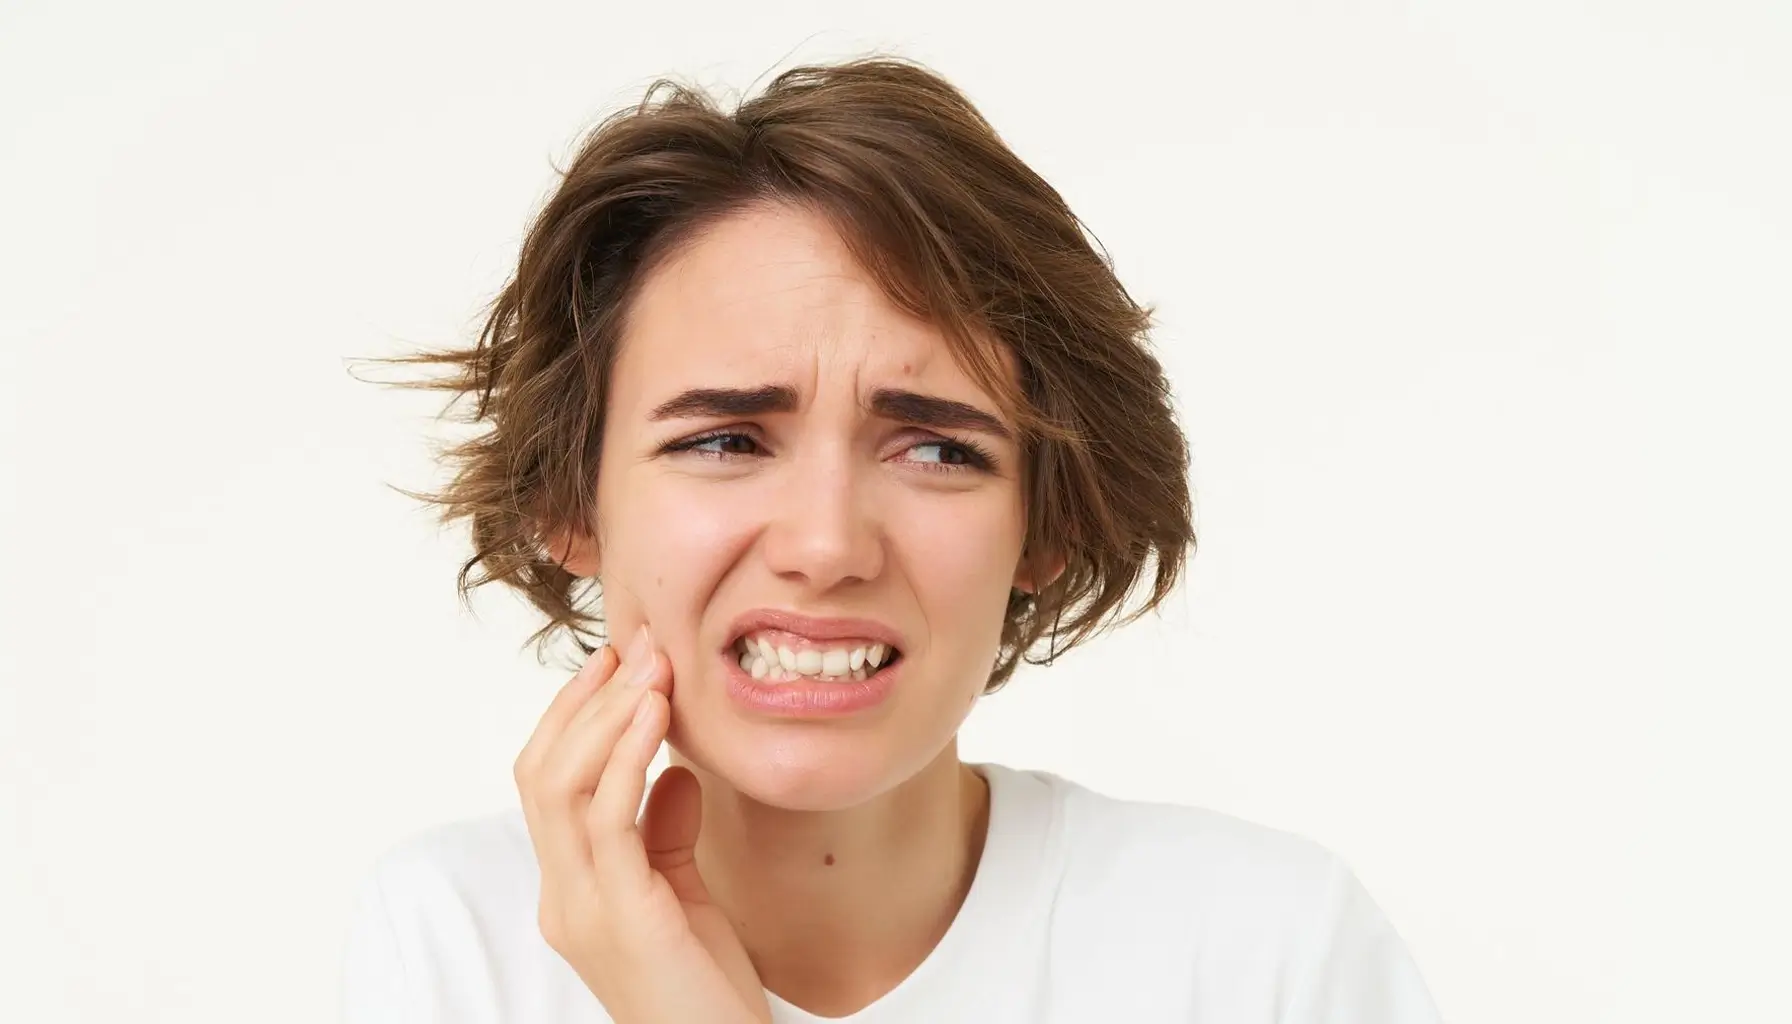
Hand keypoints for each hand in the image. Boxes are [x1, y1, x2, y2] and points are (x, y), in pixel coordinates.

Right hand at [513, 625, 770, 1023]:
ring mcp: (583, 909)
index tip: (616, 662)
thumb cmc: (707, 988)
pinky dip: (625, 756)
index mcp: (569, 890)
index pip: (545, 783)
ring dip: (606, 715)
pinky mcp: (622, 917)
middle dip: (582, 700)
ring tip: (648, 666)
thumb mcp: (683, 896)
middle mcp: (561, 897)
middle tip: (631, 645)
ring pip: (560, 787)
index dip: (573, 716)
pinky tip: (656, 715)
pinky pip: (607, 819)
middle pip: (538, 773)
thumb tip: (674, 770)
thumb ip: (666, 835)